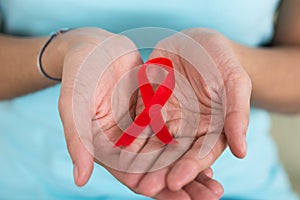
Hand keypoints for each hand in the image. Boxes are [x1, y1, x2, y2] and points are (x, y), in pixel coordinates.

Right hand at [56, 27, 223, 199]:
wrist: (93, 46)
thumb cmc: (78, 74)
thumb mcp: (75, 105)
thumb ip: (78, 140)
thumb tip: (80, 180)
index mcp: (107, 148)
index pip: (134, 177)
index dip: (158, 190)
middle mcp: (126, 143)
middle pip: (157, 170)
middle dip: (183, 186)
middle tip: (211, 197)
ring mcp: (142, 127)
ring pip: (169, 153)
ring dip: (190, 168)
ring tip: (216, 183)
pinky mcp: (154, 112)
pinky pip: (175, 129)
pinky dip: (190, 142)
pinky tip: (210, 151)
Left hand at [125, 28, 250, 194]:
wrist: (198, 41)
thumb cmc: (222, 61)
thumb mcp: (235, 83)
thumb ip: (237, 115)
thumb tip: (241, 151)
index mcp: (211, 129)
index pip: (200, 153)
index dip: (189, 168)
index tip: (176, 181)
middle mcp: (188, 129)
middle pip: (174, 154)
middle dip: (160, 171)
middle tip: (146, 188)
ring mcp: (167, 117)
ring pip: (153, 143)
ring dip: (142, 160)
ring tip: (129, 176)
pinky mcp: (149, 104)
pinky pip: (138, 121)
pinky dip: (130, 134)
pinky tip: (119, 146)